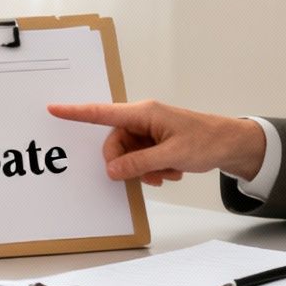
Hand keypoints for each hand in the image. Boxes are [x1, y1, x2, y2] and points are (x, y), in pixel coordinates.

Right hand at [46, 99, 266, 184]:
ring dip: (143, 169)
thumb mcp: (171, 156)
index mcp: (144, 113)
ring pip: (129, 153)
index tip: (54, 108)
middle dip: (126, 163)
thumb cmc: (206, 141)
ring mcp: (150, 131)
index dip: (76, 112)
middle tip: (144, 177)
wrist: (230, 144)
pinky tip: (170, 173)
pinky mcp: (156, 142)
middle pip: (116, 142)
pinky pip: (141, 158)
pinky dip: (152, 169)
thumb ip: (138, 163)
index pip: (103, 112)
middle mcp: (143, 118)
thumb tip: (112, 170)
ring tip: (166, 174)